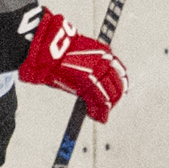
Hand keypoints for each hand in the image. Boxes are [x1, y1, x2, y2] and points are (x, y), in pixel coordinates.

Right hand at [21, 8, 127, 122]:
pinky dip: (100, 111)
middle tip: (107, 108)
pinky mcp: (90, 81)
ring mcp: (98, 71)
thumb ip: (90, 68)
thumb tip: (92, 85)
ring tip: (101, 116)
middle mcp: (104, 61)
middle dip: (114, 98)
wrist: (49, 49)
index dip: (119, 85)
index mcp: (104, 52)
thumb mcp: (79, 57)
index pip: (119, 72)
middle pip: (117, 84)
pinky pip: (100, 99)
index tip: (115, 94)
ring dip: (107, 107)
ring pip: (110, 93)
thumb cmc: (59, 53)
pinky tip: (98, 117)